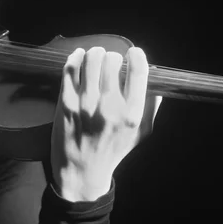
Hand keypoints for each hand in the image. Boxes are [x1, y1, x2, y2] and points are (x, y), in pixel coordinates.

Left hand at [51, 46, 161, 201]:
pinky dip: (75, 58)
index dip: (137, 56)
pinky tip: (79, 57)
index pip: (138, 72)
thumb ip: (151, 107)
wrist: (81, 170)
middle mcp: (109, 108)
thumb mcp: (141, 133)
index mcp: (131, 115)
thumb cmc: (113, 150)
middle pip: (112, 61)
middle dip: (114, 56)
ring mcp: (85, 105)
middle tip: (112, 60)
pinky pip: (70, 70)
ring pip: (91, 60)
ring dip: (95, 53)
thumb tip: (155, 83)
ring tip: (96, 56)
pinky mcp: (66, 103)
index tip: (134, 53)